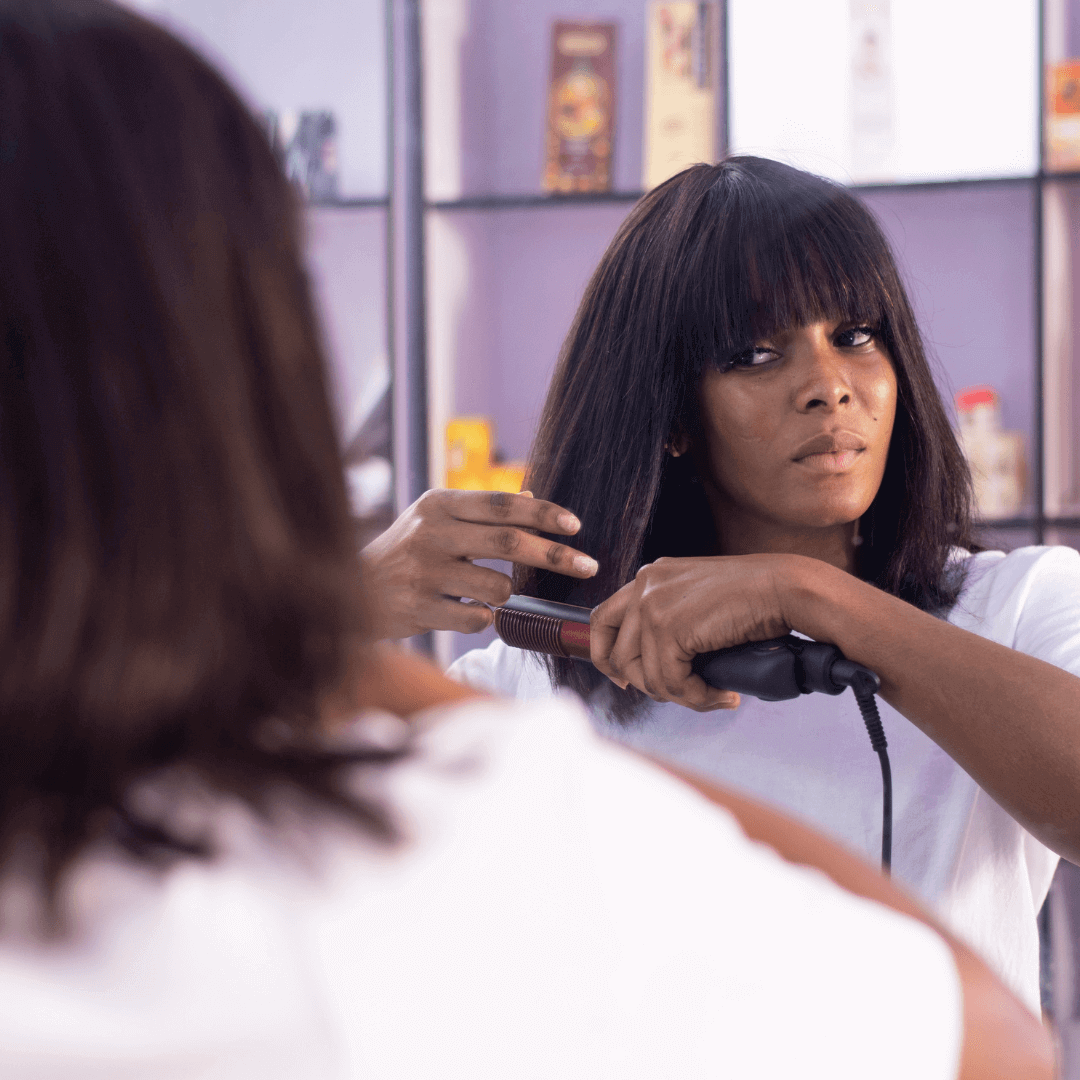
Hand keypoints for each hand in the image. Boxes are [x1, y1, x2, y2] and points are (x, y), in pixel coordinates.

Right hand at [361, 489, 597, 638]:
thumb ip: (481, 512)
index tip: (575, 526)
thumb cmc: (405, 551)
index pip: (503, 504)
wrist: (350, 589)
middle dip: (555, 555)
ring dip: (508, 594)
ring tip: (490, 593)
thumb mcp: (435, 519)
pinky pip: (476, 619)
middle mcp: (431, 533)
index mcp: (439, 504)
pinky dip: (483, 618)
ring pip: (497, 587)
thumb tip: (532, 500)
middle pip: (509, 543)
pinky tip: (466, 611)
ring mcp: (423, 572)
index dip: (544, 514)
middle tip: (588, 566)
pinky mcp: (418, 609)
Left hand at [590, 555, 795, 710]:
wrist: (786, 589)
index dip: (606, 656)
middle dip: (643, 684)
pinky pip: (669, 683)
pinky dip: (696, 698)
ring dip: (678, 695)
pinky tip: (722, 694)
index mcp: (651, 576)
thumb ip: (672, 621)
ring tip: (711, 695)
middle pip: (615, 652)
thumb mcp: (700, 602)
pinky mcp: (669, 627)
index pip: (603, 618)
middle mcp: (645, 585)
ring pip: (644, 675)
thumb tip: (651, 669)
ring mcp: (653, 605)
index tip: (625, 679)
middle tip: (679, 694)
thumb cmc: (756, 599)